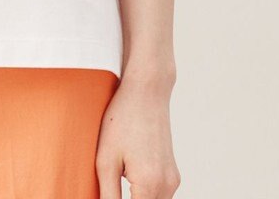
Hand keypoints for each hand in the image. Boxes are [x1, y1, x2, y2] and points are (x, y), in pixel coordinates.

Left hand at [96, 74, 180, 198]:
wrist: (147, 91)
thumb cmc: (122, 120)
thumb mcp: (106, 160)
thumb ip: (108, 195)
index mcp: (150, 185)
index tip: (107, 194)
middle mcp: (167, 186)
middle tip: (108, 189)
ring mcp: (172, 180)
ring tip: (116, 183)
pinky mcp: (172, 173)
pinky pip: (159, 195)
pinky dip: (144, 195)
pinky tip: (126, 179)